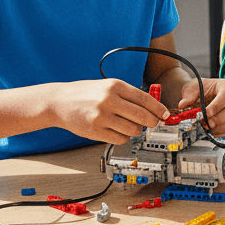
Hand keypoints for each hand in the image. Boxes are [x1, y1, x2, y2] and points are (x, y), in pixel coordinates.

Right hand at [51, 79, 168, 143]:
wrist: (59, 101)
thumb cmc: (86, 93)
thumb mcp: (108, 86)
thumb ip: (128, 95)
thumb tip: (153, 108)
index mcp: (115, 86)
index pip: (144, 99)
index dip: (158, 109)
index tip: (165, 115)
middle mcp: (109, 100)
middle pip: (142, 116)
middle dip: (152, 122)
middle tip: (153, 123)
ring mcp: (102, 116)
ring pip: (133, 130)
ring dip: (136, 130)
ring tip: (130, 125)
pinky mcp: (96, 131)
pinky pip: (120, 139)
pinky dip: (124, 137)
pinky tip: (119, 130)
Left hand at [178, 78, 224, 135]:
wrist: (202, 94)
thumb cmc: (200, 89)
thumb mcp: (192, 88)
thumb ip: (188, 96)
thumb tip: (183, 104)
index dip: (216, 106)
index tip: (206, 114)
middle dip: (217, 119)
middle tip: (204, 123)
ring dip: (218, 127)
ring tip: (205, 126)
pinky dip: (219, 132)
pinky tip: (210, 130)